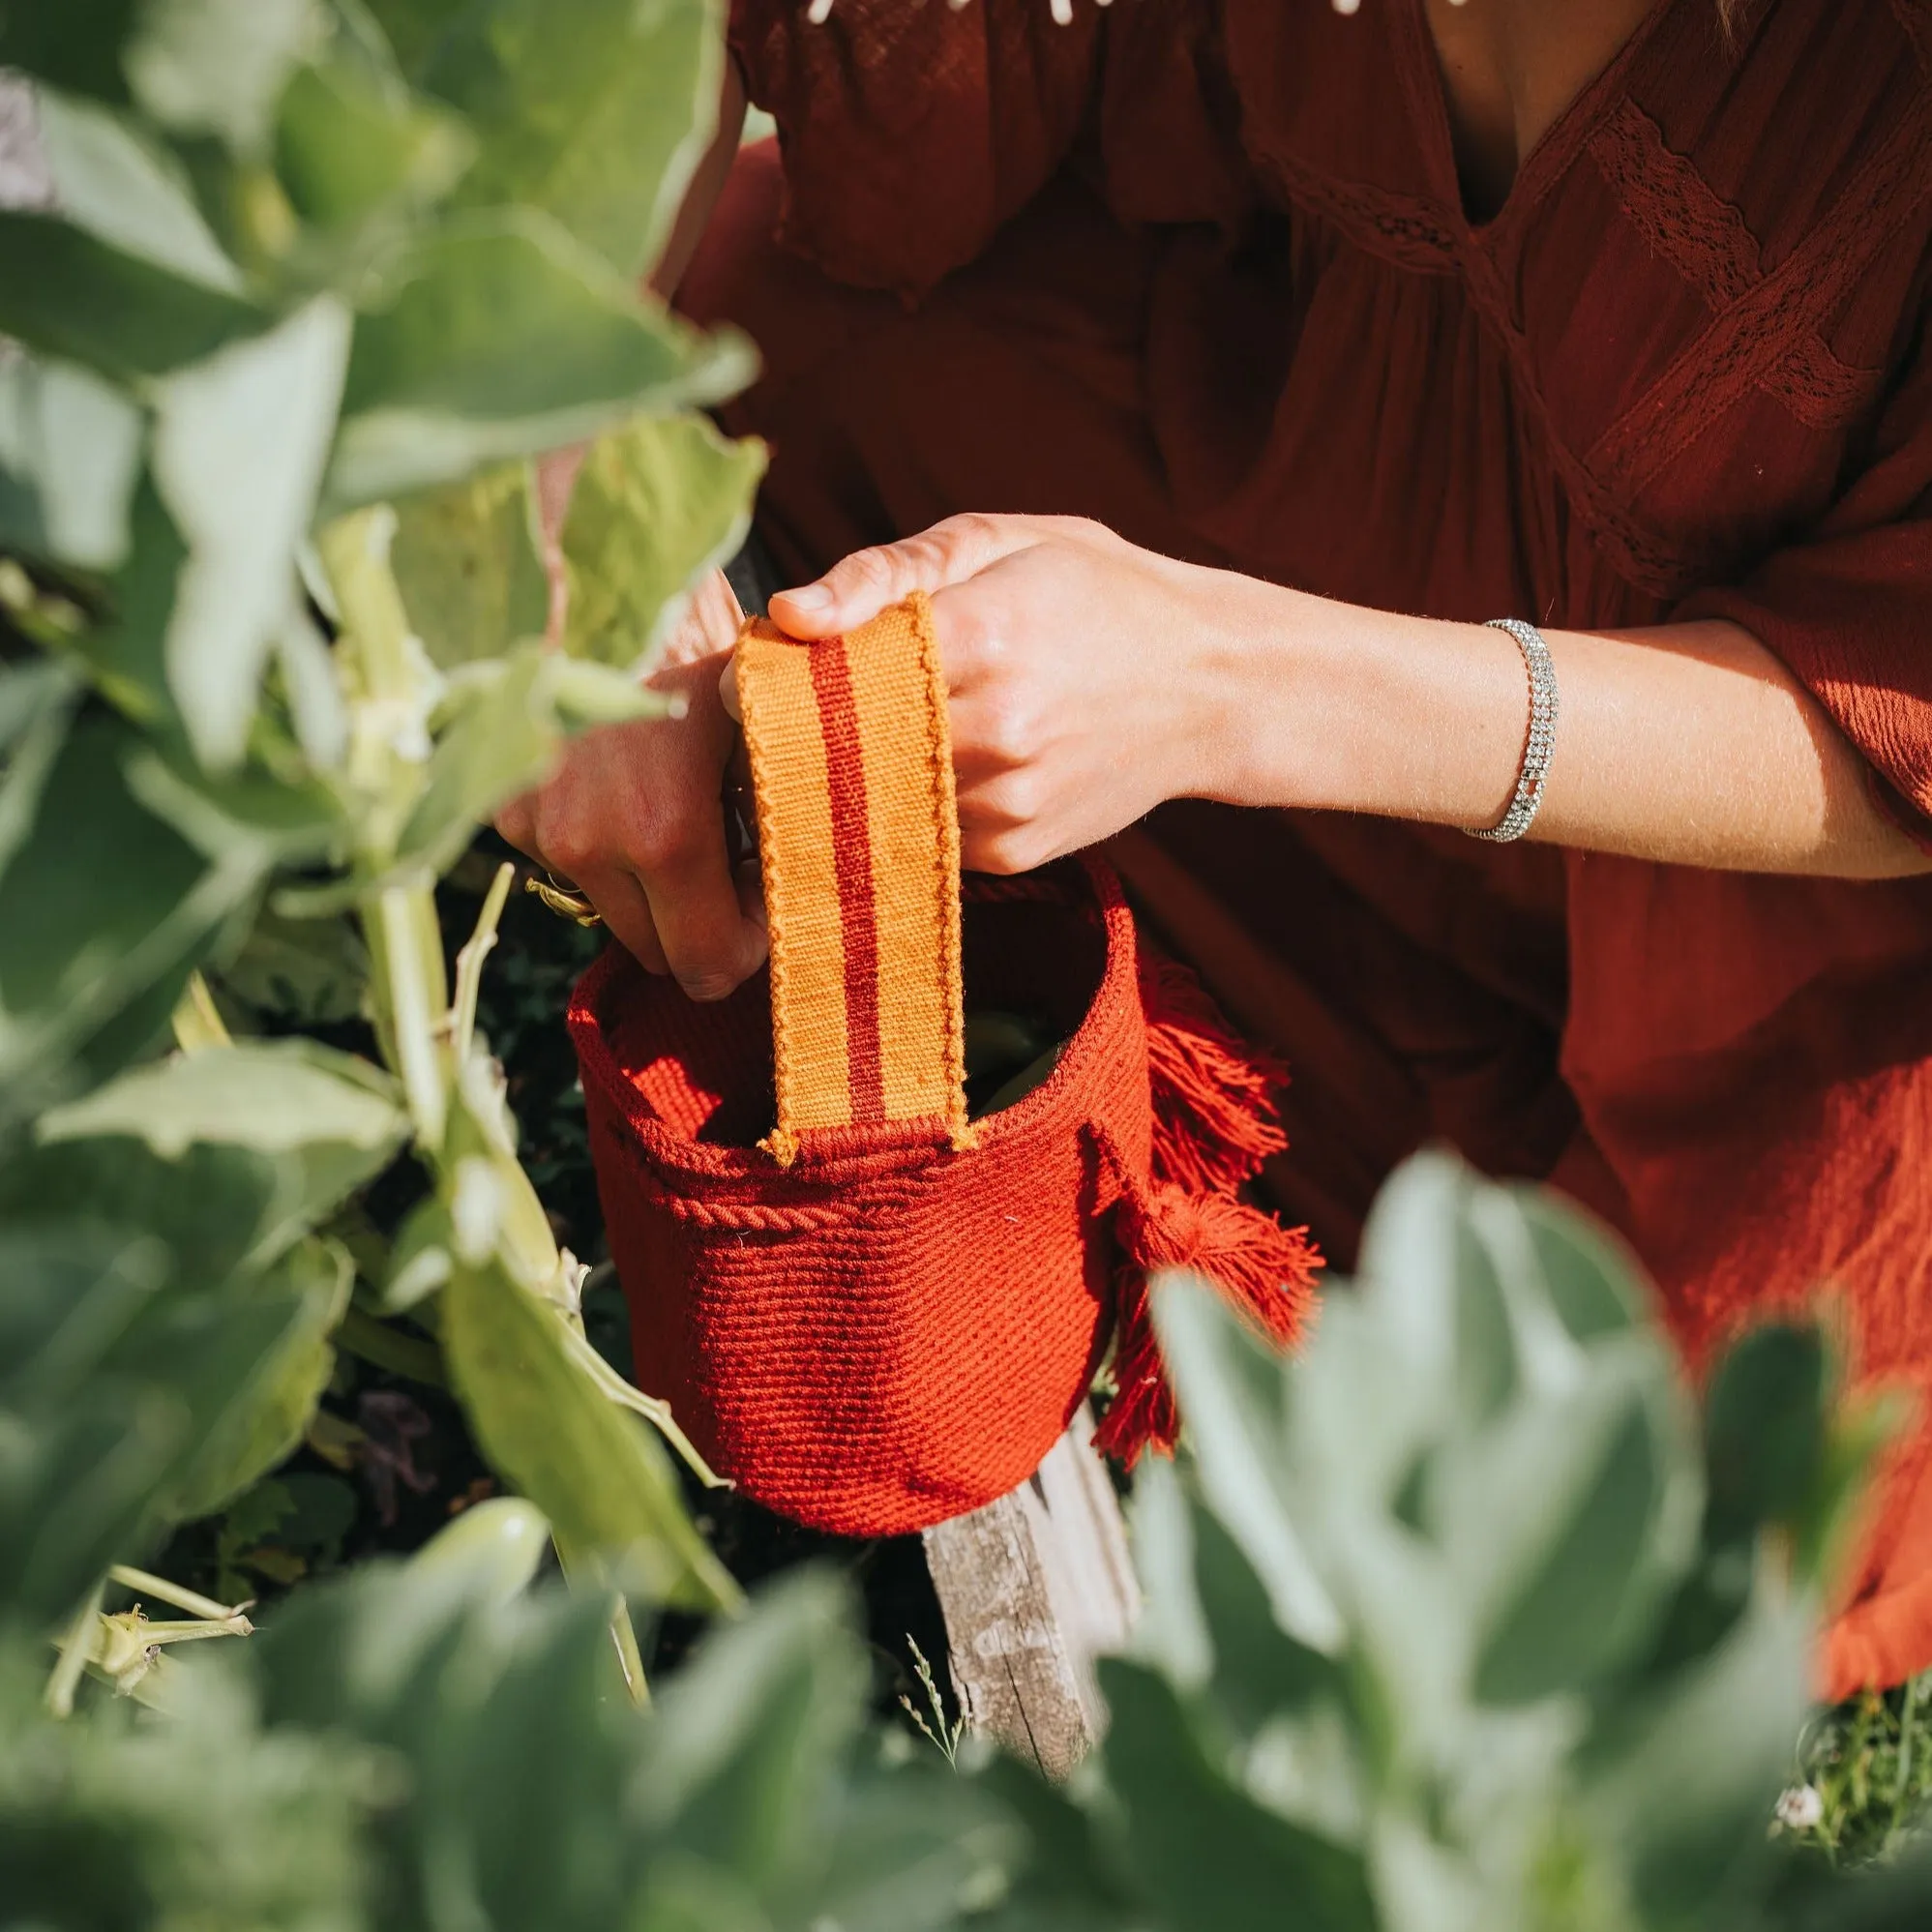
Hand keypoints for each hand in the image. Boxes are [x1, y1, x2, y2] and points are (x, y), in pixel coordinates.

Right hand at [496, 569, 767, 997]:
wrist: (598, 570)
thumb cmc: (705, 640)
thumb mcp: (766, 725)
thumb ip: (787, 821)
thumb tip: (808, 892)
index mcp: (663, 833)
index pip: (710, 966)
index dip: (751, 942)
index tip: (769, 892)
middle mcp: (588, 845)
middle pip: (661, 955)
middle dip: (707, 922)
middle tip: (738, 858)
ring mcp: (539, 831)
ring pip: (617, 917)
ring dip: (658, 891)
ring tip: (689, 816)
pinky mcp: (508, 814)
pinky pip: (575, 871)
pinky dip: (609, 852)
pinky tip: (634, 792)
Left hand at [753, 515, 1242, 872]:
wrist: (1212, 687)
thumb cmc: (1096, 593)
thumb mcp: (1000, 540)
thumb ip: (886, 574)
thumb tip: (789, 614)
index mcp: (986, 635)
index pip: (835, 675)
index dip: (780, 680)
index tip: (751, 675)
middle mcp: (997, 731)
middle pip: (841, 750)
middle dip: (801, 736)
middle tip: (783, 714)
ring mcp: (1007, 802)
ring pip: (873, 799)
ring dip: (849, 775)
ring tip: (866, 733)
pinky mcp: (1014, 850)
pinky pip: (919, 832)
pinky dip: (905, 802)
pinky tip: (933, 764)